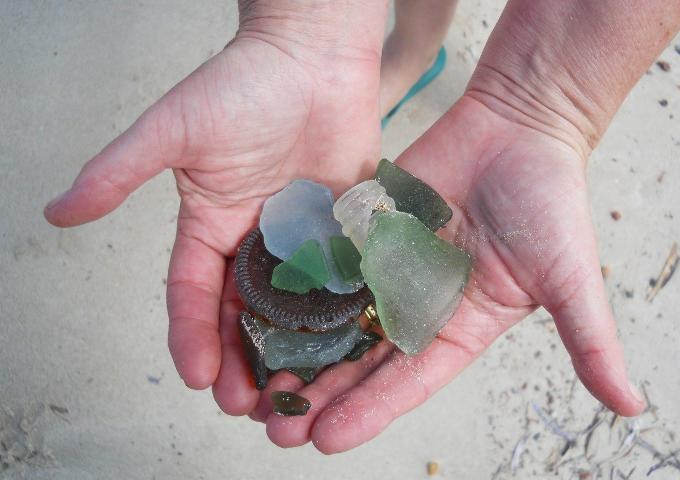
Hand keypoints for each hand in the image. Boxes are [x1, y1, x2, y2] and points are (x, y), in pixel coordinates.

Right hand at [44, 18, 382, 412]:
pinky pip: (341, 279)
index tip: (194, 374)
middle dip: (239, 359)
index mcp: (210, 225)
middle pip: (242, 313)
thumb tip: (56, 212)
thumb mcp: (174, 130)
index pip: (193, 292)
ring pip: (291, 307)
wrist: (313, 56)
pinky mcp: (342, 229)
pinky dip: (340, 315)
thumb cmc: (243, 83)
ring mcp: (300, 238)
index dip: (191, 334)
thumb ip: (119, 172)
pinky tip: (343, 349)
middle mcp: (254, 239)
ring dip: (289, 351)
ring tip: (293, 393)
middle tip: (247, 404)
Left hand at [258, 96, 644, 452]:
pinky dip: (298, 287)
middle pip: (362, 359)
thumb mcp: (569, 278)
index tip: (326, 439)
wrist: (520, 126)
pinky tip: (260, 308)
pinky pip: (329, 263)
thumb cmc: (550, 201)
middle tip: (275, 424)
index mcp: (460, 328)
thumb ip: (589, 341)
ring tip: (257, 379)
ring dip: (300, 348)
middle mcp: (419, 306)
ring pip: (336, 317)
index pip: (409, 381)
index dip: (369, 410)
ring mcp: (389, 268)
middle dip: (322, 392)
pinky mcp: (368, 232)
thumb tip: (633, 407)